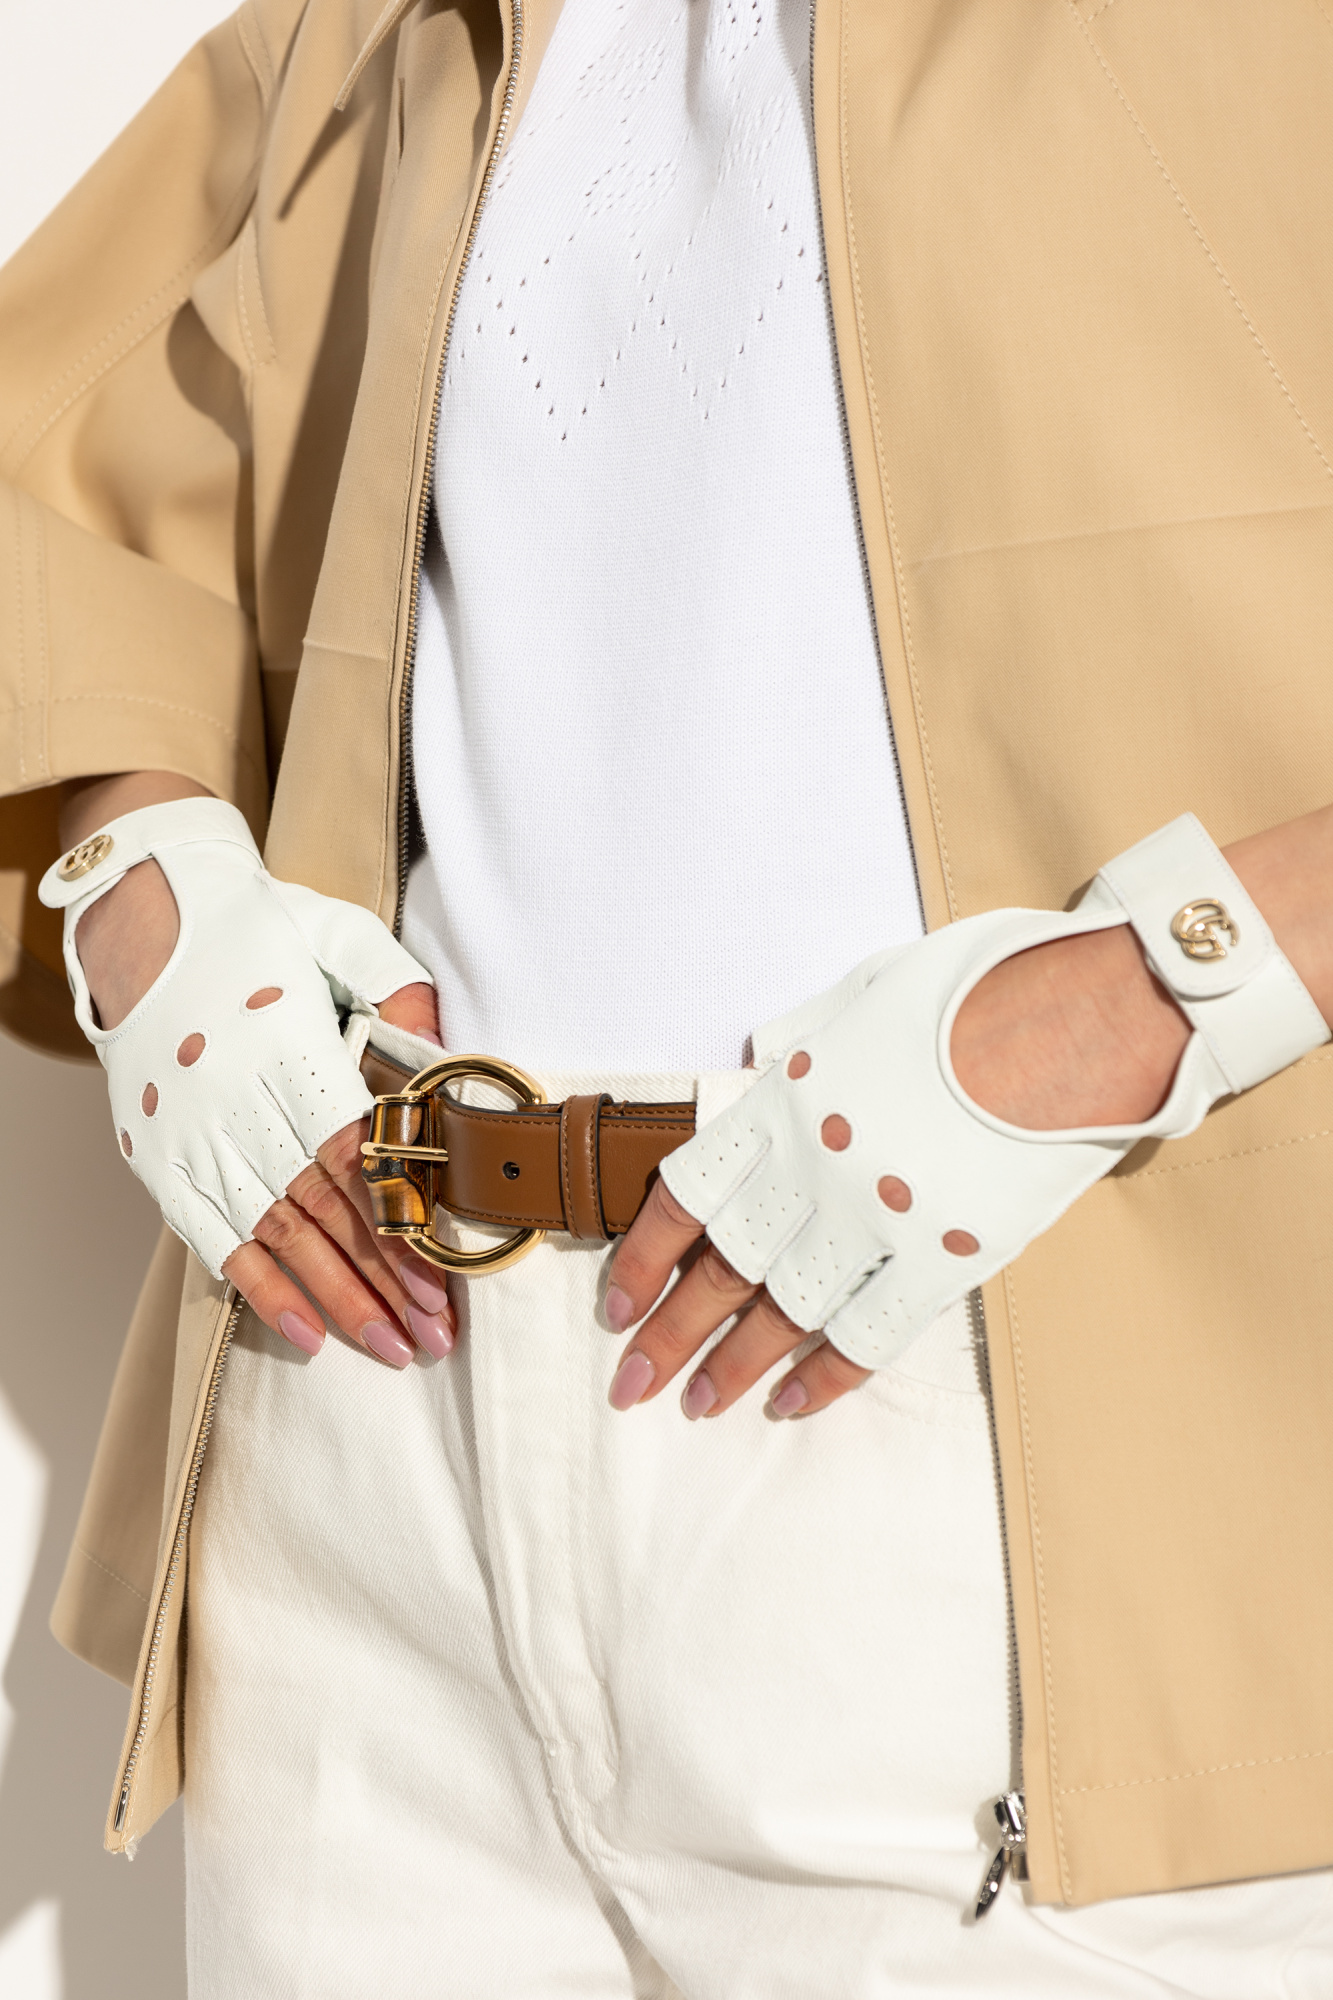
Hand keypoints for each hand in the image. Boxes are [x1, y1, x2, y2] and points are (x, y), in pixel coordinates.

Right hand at [65, 774, 454, 1368]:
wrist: (143, 919)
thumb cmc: (254, 930)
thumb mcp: (340, 937)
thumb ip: (400, 993)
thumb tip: (450, 1052)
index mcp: (286, 1048)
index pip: (356, 1157)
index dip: (401, 1226)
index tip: (445, 1279)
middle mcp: (236, 1100)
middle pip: (323, 1211)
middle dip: (383, 1282)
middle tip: (435, 1337)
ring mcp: (194, 1136)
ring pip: (275, 1235)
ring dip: (336, 1299)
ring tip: (391, 1348)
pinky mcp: (159, 1159)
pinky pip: (213, 1239)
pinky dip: (260, 1290)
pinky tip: (307, 1334)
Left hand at [604, 803, 1332, 1425]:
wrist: (1076, 1014)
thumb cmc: (970, 993)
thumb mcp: (858, 997)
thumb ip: (802, 1045)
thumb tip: (768, 1064)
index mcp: (785, 1102)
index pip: (684, 1196)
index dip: (643, 1259)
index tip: (616, 1305)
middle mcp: (814, 1167)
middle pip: (720, 1269)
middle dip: (668, 1334)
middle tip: (632, 1383)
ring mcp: (879, 1218)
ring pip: (781, 1312)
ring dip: (731, 1365)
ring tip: (700, 1402)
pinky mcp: (947, 1256)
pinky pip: (868, 1334)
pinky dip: (823, 1377)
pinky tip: (788, 1403)